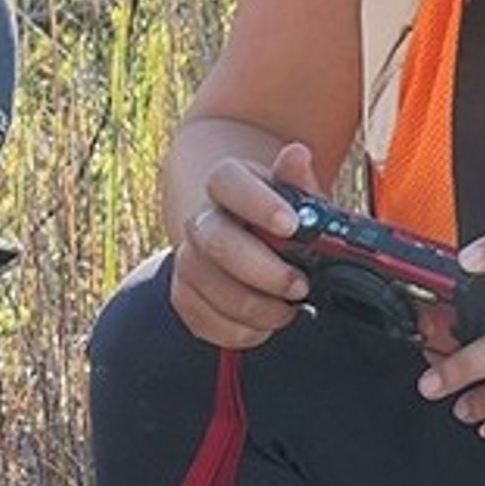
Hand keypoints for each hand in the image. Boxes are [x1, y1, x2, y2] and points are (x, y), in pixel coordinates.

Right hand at [166, 144, 323, 349]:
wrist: (245, 237)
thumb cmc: (280, 219)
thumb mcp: (298, 197)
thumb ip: (300, 183)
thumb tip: (297, 154)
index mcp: (227, 184)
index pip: (226, 182)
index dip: (258, 204)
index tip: (292, 227)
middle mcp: (199, 220)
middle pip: (219, 244)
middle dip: (265, 272)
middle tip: (300, 286)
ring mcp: (187, 260)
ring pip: (213, 290)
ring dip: (259, 309)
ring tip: (288, 309)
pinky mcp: (184, 296)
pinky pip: (207, 322)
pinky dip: (242, 331)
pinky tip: (264, 323)